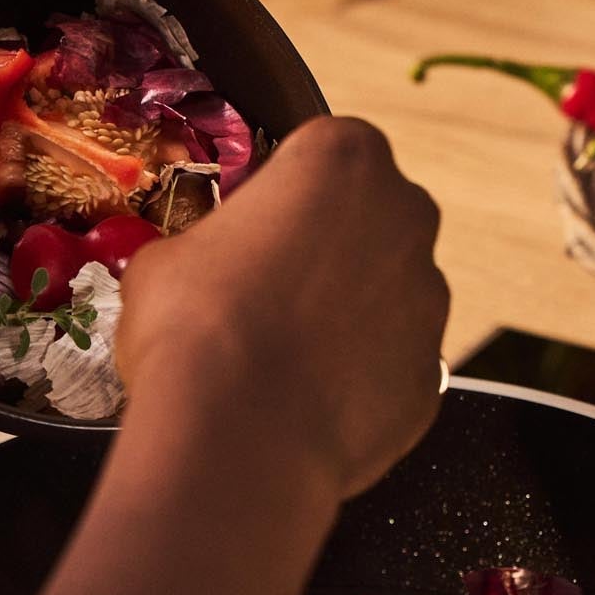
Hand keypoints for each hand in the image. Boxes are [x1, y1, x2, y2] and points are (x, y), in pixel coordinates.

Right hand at [115, 116, 448, 500]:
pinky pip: (390, 367)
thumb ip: (206, 243)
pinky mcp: (431, 374)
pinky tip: (302, 403)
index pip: (319, 153)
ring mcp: (430, 299)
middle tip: (262, 294)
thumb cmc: (195, 330)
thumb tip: (200, 267)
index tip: (248, 232)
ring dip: (343, 316)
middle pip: (368, 219)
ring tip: (278, 359)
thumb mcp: (163, 258)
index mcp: (345, 156)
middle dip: (325, 250)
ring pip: (385, 294)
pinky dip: (355, 380)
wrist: (236, 440)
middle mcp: (406, 215)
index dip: (279, 195)